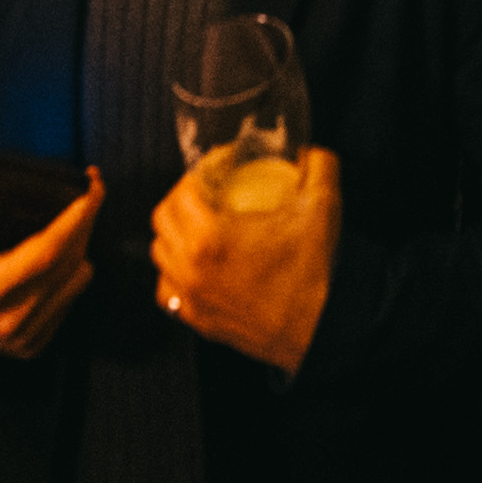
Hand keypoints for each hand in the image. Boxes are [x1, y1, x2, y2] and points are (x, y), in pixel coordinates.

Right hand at [0, 145, 100, 357]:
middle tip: (91, 189)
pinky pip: (71, 299)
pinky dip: (71, 271)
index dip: (76, 219)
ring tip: (75, 216)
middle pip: (70, 264)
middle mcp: (9, 322)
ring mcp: (23, 338)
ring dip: (81, 245)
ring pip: (76, 281)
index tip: (93, 188)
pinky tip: (63, 250)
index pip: (48, 253)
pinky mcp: (33, 345)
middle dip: (87, 222)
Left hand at [151, 146, 342, 377]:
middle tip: (208, 188)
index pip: (182, 190)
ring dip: (174, 232)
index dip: (200, 170)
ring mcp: (190, 297)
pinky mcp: (197, 319)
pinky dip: (174, 271)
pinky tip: (194, 264)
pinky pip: (167, 290)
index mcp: (209, 238)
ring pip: (160, 253)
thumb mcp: (322, 207)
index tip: (222, 165)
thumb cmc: (313, 275)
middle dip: (182, 196)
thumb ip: (318, 166)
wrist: (316, 332)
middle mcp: (190, 268)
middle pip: (162, 218)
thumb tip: (308, 150)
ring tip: (199, 222)